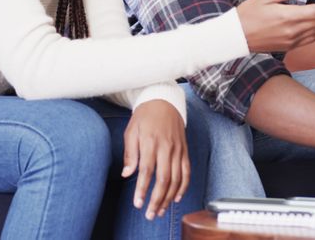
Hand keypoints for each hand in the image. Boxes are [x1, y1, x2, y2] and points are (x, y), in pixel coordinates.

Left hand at [121, 100, 187, 220]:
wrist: (164, 101)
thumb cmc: (145, 116)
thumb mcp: (131, 130)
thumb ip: (130, 153)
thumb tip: (127, 173)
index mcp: (151, 142)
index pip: (147, 170)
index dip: (142, 189)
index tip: (137, 203)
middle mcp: (167, 147)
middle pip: (164, 178)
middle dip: (157, 199)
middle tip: (149, 213)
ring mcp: (178, 149)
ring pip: (176, 178)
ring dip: (169, 197)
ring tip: (160, 210)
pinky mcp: (185, 150)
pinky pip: (187, 171)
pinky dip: (183, 186)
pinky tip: (177, 198)